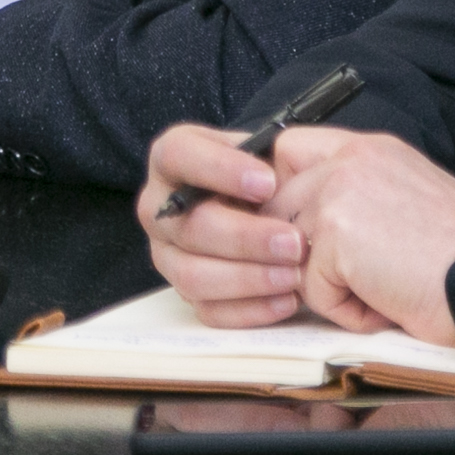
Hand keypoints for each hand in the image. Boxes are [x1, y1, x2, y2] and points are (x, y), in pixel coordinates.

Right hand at [139, 123, 308, 327]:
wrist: (278, 207)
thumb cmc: (278, 173)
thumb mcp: (285, 146)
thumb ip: (288, 145)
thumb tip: (287, 154)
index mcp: (175, 157)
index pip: (178, 154)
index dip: (218, 169)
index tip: (267, 183)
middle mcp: (162, 206)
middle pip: (188, 226)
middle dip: (245, 238)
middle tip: (292, 242)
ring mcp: (168, 253)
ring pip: (192, 276)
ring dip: (247, 278)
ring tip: (293, 275)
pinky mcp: (187, 292)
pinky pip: (208, 310)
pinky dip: (249, 309)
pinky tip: (286, 300)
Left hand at [260, 129, 454, 345]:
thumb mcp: (406, 198)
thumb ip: (355, 197)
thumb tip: (307, 229)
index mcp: (369, 149)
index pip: (288, 149)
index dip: (283, 193)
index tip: (308, 230)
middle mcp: (350, 159)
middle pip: (276, 208)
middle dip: (305, 254)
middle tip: (361, 275)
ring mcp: (339, 193)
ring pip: (289, 253)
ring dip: (331, 286)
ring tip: (382, 288)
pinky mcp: (337, 235)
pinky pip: (312, 290)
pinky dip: (348, 311)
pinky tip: (388, 302)